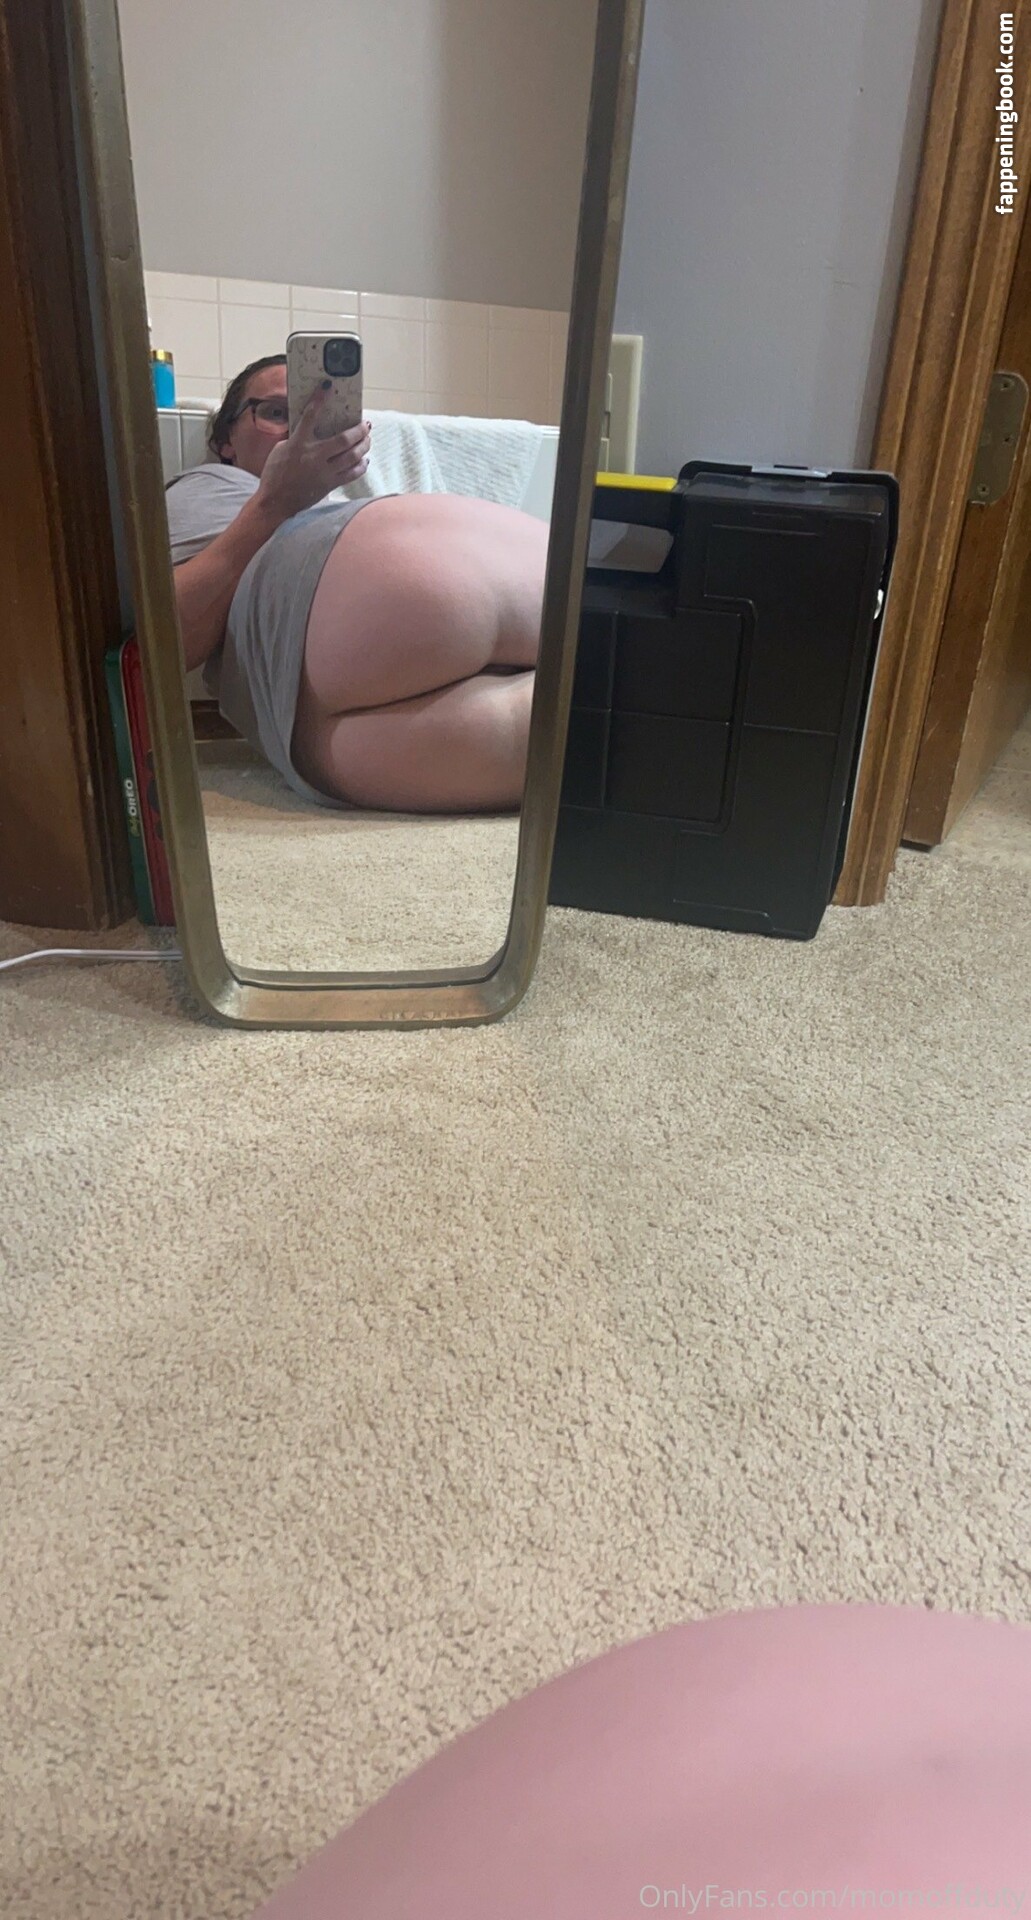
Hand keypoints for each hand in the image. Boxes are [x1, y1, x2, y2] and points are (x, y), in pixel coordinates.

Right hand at [257, 388, 371, 520]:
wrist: (275, 502)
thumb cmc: (275, 474)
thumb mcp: (281, 449)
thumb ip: (297, 438)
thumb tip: (311, 429)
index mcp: (298, 444)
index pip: (310, 416)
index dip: (319, 400)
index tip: (327, 387)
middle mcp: (314, 456)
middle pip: (344, 440)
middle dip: (359, 430)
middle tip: (365, 424)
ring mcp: (324, 472)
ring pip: (353, 456)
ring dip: (364, 446)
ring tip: (368, 439)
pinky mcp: (330, 485)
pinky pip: (352, 474)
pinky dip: (361, 466)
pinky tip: (364, 460)